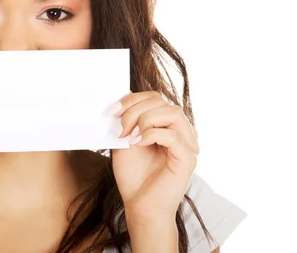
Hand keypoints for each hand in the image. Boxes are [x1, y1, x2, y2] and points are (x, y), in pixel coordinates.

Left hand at [111, 91, 198, 219]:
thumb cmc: (133, 175)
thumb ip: (127, 119)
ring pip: (173, 113)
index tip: (112, 111)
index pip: (155, 98)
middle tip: (120, 129)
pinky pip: (174, 136)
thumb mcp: (125, 139)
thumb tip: (124, 95)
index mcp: (167, 125)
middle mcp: (181, 132)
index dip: (132, 99)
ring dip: (146, 120)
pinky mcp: (188, 159)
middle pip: (162, 102)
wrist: (139, 205)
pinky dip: (152, 135)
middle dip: (134, 111)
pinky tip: (138, 144)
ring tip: (130, 136)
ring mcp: (187, 145)